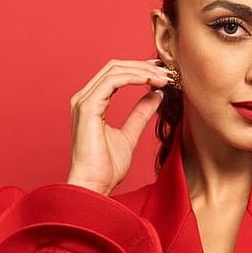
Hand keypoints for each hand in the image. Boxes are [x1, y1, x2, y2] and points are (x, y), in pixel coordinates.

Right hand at [66, 58, 172, 194]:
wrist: (94, 186)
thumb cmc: (106, 169)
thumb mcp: (129, 136)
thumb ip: (140, 115)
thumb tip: (155, 95)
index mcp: (92, 104)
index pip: (116, 75)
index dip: (139, 70)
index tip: (162, 73)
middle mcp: (84, 98)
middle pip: (115, 67)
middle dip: (143, 66)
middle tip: (168, 71)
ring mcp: (84, 101)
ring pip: (114, 70)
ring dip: (142, 70)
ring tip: (164, 77)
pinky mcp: (88, 107)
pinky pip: (113, 81)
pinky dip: (135, 77)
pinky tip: (152, 82)